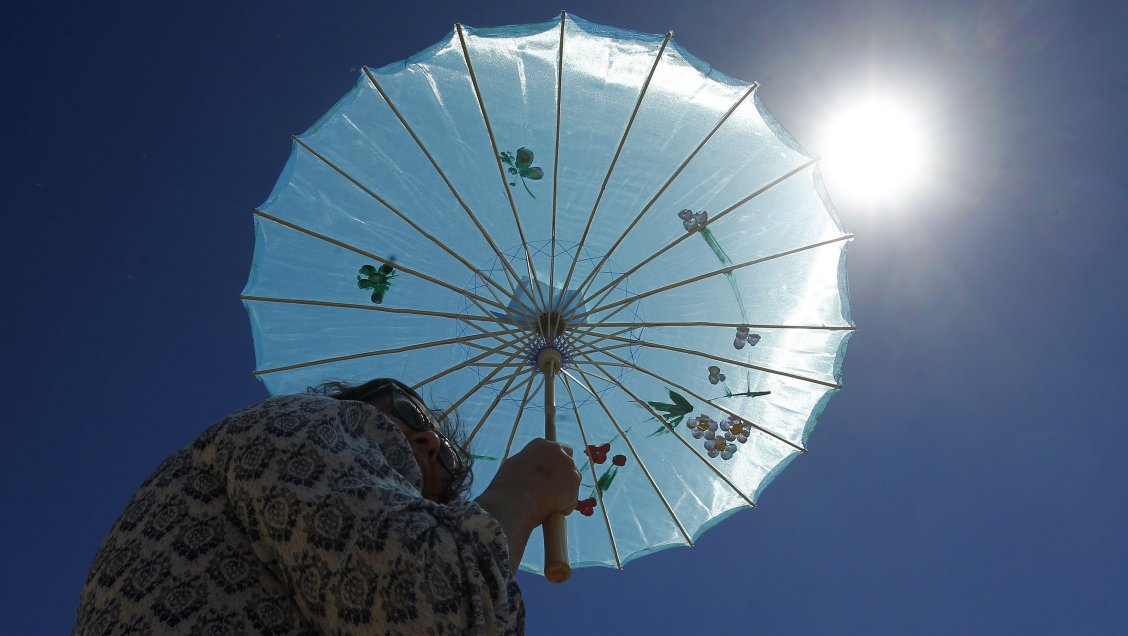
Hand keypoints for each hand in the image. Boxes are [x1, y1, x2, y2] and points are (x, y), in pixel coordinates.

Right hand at [474, 439, 580, 571]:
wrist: (511, 504)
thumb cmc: (506, 488)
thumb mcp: (514, 466)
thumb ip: (530, 463)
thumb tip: (536, 469)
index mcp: (542, 445)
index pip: (558, 450)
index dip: (554, 465)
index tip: (549, 476)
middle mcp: (558, 452)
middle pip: (569, 463)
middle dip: (563, 476)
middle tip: (551, 491)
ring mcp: (568, 468)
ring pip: (573, 481)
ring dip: (564, 492)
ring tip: (546, 503)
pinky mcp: (573, 485)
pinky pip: (572, 498)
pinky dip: (564, 506)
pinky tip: (549, 511)